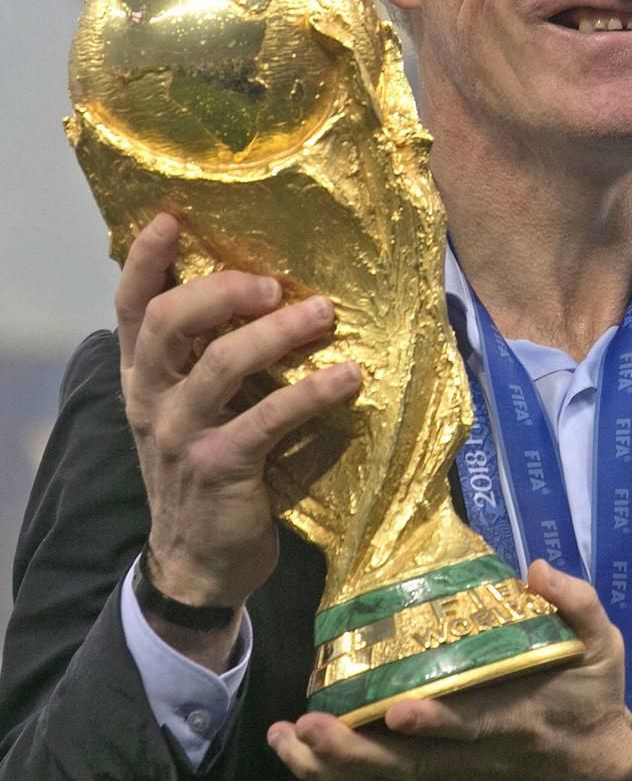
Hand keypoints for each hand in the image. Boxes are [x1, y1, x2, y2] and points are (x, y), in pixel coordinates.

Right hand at [117, 214, 360, 616]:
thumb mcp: (192, 411)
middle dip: (220, 290)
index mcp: (143, 378)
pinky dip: (313, 392)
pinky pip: (269, 418)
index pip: (131, 307)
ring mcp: (181, 434)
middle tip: (272, 282)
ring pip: (220, 363)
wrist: (199, 563)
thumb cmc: (207, 470)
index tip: (171, 217)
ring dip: (278, 333)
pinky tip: (350, 378)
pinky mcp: (220, 468)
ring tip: (324, 314)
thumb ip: (208, 360)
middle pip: (168, 321)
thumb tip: (266, 296)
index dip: (145, 260)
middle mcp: (152, 399)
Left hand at [266, 559, 631, 780]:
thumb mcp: (604, 651)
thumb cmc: (593, 708)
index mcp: (513, 722)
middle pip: (406, 767)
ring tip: (285, 740)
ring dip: (331, 766)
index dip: (433, 723)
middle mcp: (472, 761)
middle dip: (353, 751)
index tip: (395, 709)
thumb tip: (536, 568)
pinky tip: (301, 754)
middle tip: (307, 727)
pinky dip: (340, 777)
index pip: (468, 726)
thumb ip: (578, 605)